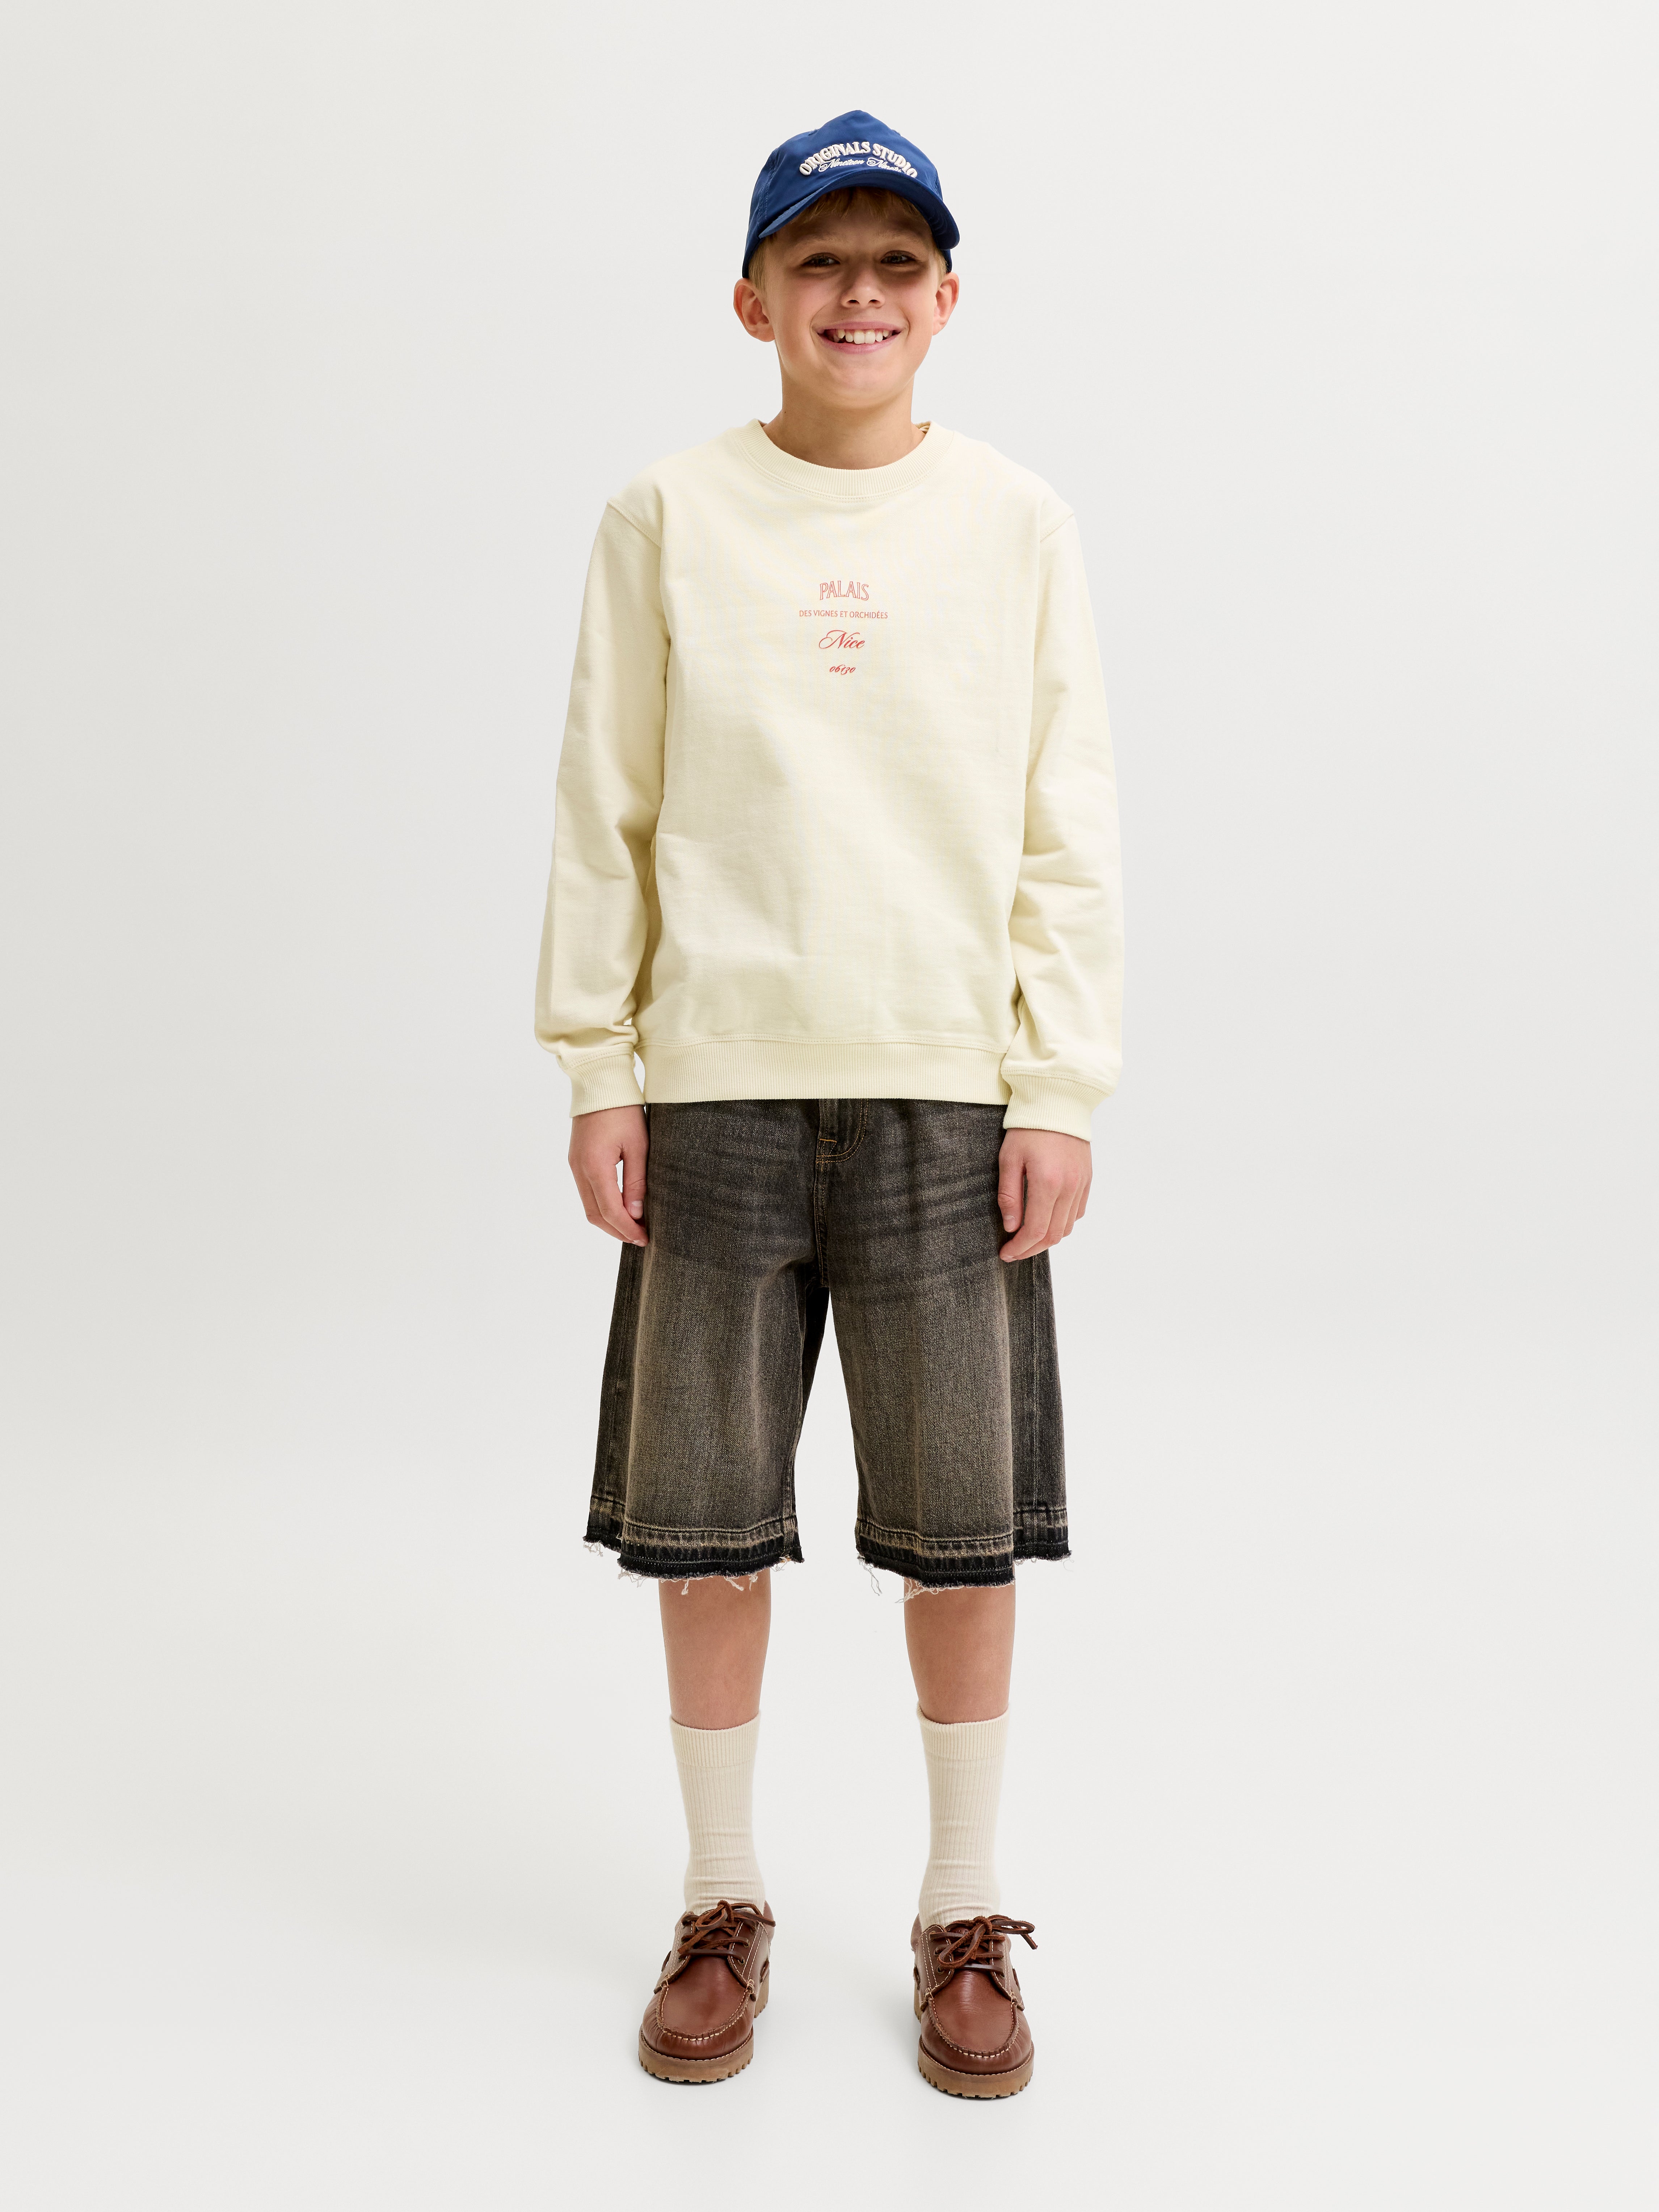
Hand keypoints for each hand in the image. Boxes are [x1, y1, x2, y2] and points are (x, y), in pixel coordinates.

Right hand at [568, 1104, 647, 1245]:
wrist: (600, 1084)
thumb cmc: (623, 1111)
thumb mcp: (638, 1146)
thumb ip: (636, 1181)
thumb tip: (635, 1213)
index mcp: (595, 1166)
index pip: (610, 1210)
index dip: (627, 1229)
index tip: (644, 1238)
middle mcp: (579, 1169)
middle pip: (595, 1214)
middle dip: (616, 1231)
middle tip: (639, 1238)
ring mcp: (575, 1165)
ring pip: (588, 1206)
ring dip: (608, 1220)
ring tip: (631, 1226)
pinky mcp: (576, 1160)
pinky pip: (586, 1192)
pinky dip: (602, 1206)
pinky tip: (619, 1207)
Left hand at [997, 1128, 1090, 1260]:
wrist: (1057, 1102)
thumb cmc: (1028, 1128)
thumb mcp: (1009, 1159)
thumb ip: (1009, 1196)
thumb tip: (1011, 1227)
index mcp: (1047, 1183)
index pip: (1035, 1230)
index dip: (1020, 1248)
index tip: (1005, 1254)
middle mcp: (1069, 1187)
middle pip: (1053, 1235)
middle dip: (1032, 1249)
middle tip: (1014, 1252)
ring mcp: (1081, 1184)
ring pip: (1067, 1227)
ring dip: (1047, 1239)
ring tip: (1028, 1239)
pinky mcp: (1087, 1179)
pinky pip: (1077, 1212)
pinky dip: (1062, 1223)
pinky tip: (1047, 1220)